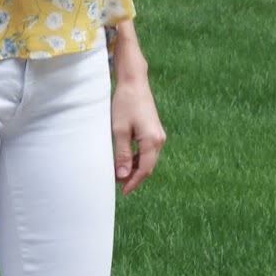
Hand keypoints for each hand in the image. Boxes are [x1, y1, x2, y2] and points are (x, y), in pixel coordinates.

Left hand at [111, 76, 165, 196]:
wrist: (134, 82)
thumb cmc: (125, 104)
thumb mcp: (119, 131)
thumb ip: (121, 154)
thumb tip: (122, 175)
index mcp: (152, 141)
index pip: (144, 170)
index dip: (133, 183)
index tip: (122, 192)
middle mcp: (159, 139)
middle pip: (147, 166)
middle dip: (133, 177)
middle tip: (116, 184)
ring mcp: (158, 135)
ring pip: (147, 159)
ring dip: (134, 168)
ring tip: (117, 172)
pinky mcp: (153, 130)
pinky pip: (146, 150)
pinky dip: (136, 158)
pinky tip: (124, 159)